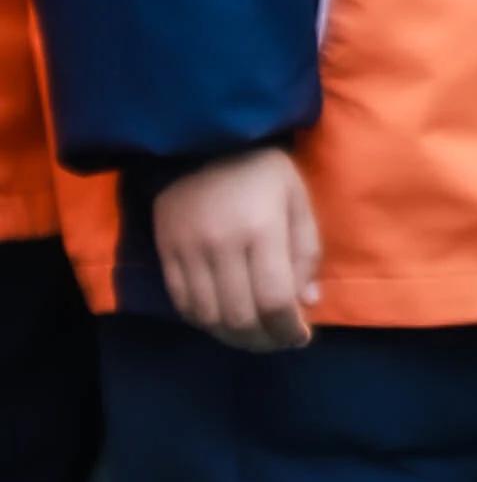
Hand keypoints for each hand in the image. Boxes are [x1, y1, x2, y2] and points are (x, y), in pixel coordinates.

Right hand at [153, 145, 321, 347]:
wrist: (202, 139)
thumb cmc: (261, 169)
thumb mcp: (297, 200)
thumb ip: (306, 252)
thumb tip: (305, 304)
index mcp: (261, 229)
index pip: (274, 300)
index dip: (287, 330)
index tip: (300, 337)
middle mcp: (221, 244)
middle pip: (239, 316)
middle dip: (263, 340)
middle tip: (278, 341)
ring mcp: (188, 250)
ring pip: (208, 317)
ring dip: (232, 336)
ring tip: (252, 336)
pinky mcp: (165, 251)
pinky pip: (181, 302)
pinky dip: (203, 320)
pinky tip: (221, 320)